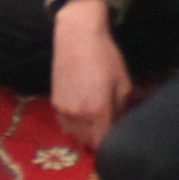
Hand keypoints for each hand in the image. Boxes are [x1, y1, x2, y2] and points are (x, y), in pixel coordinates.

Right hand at [49, 0, 131, 148]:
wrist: (77, 37)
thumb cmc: (106, 57)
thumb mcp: (123, 83)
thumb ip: (122, 109)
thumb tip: (120, 124)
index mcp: (98, 111)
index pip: (102, 142)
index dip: (109, 142)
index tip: (116, 136)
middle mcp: (79, 115)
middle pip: (88, 141)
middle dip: (97, 138)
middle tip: (106, 126)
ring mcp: (64, 110)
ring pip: (75, 134)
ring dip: (84, 133)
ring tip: (94, 120)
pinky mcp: (55, 103)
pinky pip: (65, 124)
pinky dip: (74, 124)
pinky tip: (82, 113)